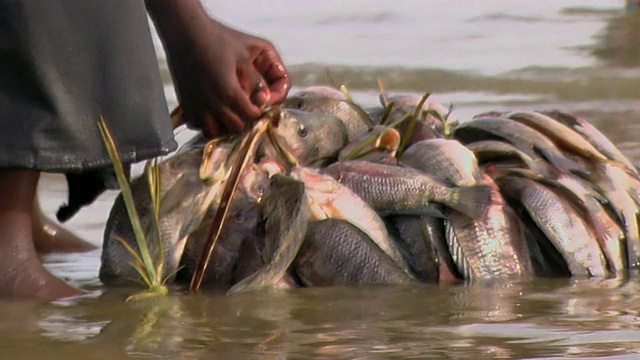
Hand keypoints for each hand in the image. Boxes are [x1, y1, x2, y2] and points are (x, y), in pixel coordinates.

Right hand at [149, 1, 289, 137]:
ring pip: (214, 132)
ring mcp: (197, 106)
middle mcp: (213, 104)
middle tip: (244, 111)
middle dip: (243, 122)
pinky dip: (205, 124)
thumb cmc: (216, 40)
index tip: (257, 107)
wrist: (184, 32)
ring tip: (227, 116)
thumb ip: (255, 80)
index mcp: (230, 93)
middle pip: (235, 128)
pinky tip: (210, 113)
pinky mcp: (185, 104)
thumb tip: (266, 97)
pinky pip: (196, 125)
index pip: (250, 116)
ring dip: (223, 127)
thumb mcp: (242, 56)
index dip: (257, 112)